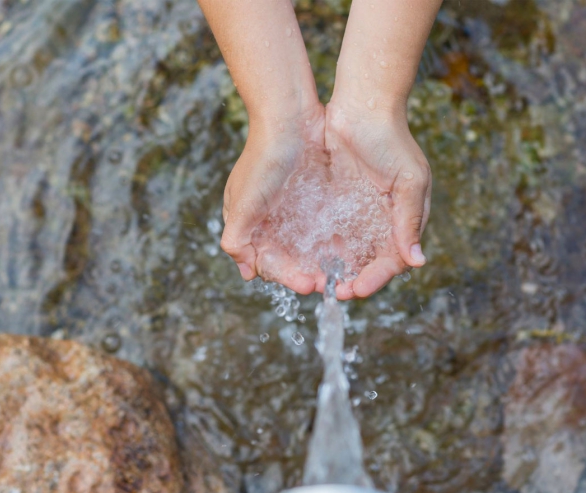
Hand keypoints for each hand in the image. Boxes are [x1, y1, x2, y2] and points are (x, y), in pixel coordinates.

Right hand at [219, 103, 326, 294]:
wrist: (290, 115)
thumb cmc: (263, 157)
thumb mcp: (244, 201)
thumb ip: (237, 237)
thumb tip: (245, 271)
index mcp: (247, 223)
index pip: (266, 262)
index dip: (286, 277)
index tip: (308, 285)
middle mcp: (269, 219)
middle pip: (288, 259)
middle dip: (306, 273)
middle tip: (329, 284)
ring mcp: (292, 208)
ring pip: (306, 247)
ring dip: (321, 262)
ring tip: (341, 273)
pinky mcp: (313, 197)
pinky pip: (323, 227)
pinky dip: (332, 242)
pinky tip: (347, 251)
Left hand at [324, 101, 430, 299]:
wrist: (363, 105)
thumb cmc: (391, 139)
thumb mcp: (408, 180)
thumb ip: (409, 220)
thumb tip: (417, 261)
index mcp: (405, 219)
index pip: (393, 260)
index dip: (376, 278)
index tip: (356, 289)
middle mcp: (383, 221)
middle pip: (370, 263)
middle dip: (354, 280)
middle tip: (334, 292)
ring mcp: (359, 213)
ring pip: (349, 252)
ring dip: (337, 269)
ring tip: (319, 282)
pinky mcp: (337, 203)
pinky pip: (330, 233)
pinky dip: (322, 249)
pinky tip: (309, 259)